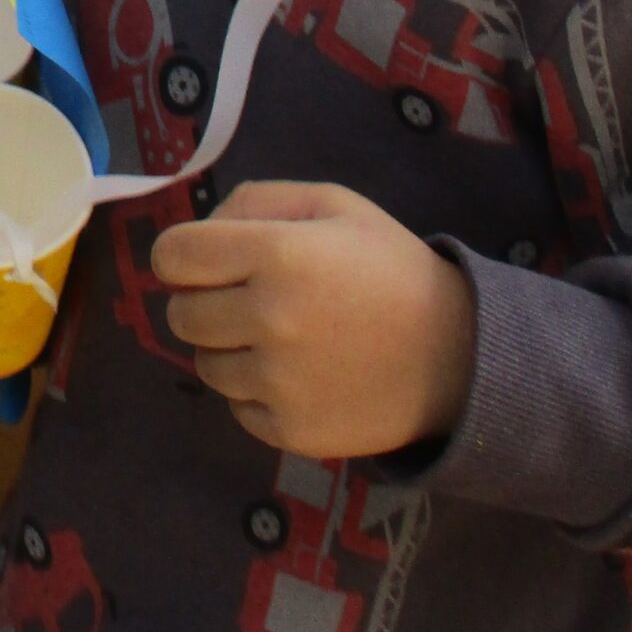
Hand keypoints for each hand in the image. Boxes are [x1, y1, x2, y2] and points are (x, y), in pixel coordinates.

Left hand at [153, 181, 475, 458]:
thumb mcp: (332, 205)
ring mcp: (280, 381)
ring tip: (280, 338)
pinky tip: (299, 375)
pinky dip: (257, 394)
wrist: (459, 354)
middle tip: (248, 301)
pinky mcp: (292, 430)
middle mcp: (270, 318)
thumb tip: (200, 230)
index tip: (203, 263)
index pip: (172, 257)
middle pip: (181, 314)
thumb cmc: (388, 268)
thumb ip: (256, 201)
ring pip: (205, 365)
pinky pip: (237, 409)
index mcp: (275, 253)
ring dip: (228, 350)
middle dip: (203, 303)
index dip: (181, 257)